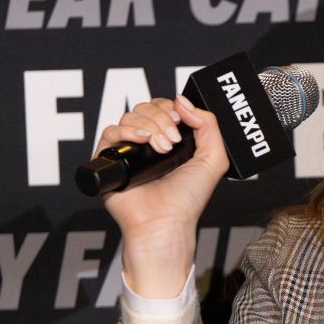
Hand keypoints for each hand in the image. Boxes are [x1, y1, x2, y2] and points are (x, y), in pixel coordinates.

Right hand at [95, 95, 228, 297]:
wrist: (166, 222)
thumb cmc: (187, 199)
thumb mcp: (213, 159)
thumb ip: (209, 125)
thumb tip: (183, 101)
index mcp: (169, 140)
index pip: (164, 107)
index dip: (171, 107)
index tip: (181, 120)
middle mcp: (147, 143)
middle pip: (147, 107)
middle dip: (162, 118)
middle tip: (173, 141)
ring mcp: (128, 150)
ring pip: (130, 116)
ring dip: (150, 126)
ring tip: (162, 148)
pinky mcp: (109, 160)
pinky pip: (111, 131)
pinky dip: (127, 131)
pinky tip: (142, 140)